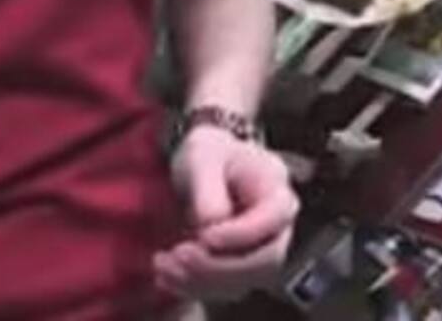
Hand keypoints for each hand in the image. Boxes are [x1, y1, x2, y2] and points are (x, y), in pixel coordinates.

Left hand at [155, 126, 298, 302]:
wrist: (203, 167)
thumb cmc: (207, 153)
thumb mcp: (203, 154)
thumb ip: (208, 186)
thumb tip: (209, 224)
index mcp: (276, 189)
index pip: (272, 220)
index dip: (240, 235)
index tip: (203, 236)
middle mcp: (278, 227)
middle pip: (263, 261)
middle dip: (219, 266)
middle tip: (179, 256)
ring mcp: (262, 251)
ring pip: (244, 281)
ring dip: (202, 281)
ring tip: (163, 265)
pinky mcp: (241, 268)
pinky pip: (226, 288)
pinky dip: (195, 287)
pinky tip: (166, 275)